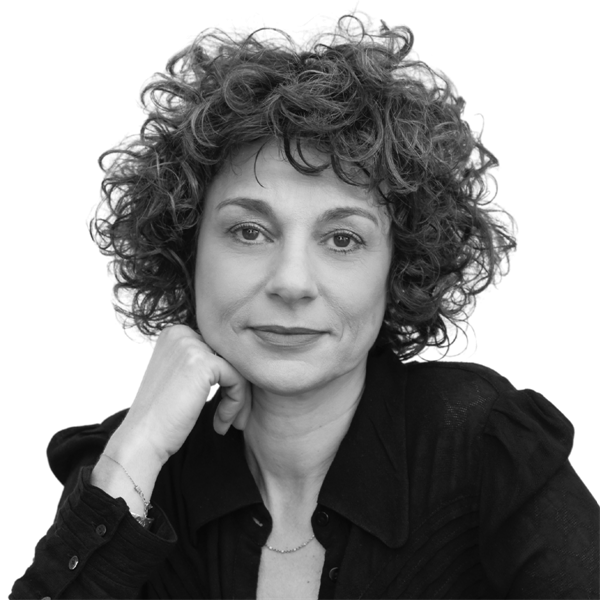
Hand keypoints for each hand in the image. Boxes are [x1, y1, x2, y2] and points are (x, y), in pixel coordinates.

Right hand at [118, 324, 251, 465]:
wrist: (141, 439)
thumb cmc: (160, 415)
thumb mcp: (178, 377)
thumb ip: (199, 363)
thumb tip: (236, 359)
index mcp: (174, 333)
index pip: (217, 350)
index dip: (225, 380)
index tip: (222, 406)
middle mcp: (181, 333)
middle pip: (229, 357)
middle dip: (235, 388)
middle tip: (232, 418)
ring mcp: (191, 346)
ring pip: (237, 368)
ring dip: (238, 399)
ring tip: (227, 423)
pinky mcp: (204, 363)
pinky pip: (237, 379)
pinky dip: (236, 404)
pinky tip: (221, 424)